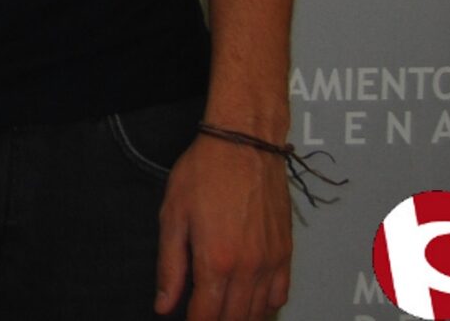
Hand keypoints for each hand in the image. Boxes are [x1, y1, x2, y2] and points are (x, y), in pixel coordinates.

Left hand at [155, 133, 291, 320]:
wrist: (245, 146)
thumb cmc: (204, 174)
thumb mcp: (173, 216)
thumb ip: (170, 266)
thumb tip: (163, 305)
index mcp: (216, 261)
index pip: (207, 316)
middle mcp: (248, 269)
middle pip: (234, 318)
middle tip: (201, 317)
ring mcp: (271, 263)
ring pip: (259, 313)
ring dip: (240, 318)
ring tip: (222, 314)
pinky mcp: (286, 253)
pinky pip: (280, 296)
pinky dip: (266, 308)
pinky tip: (250, 305)